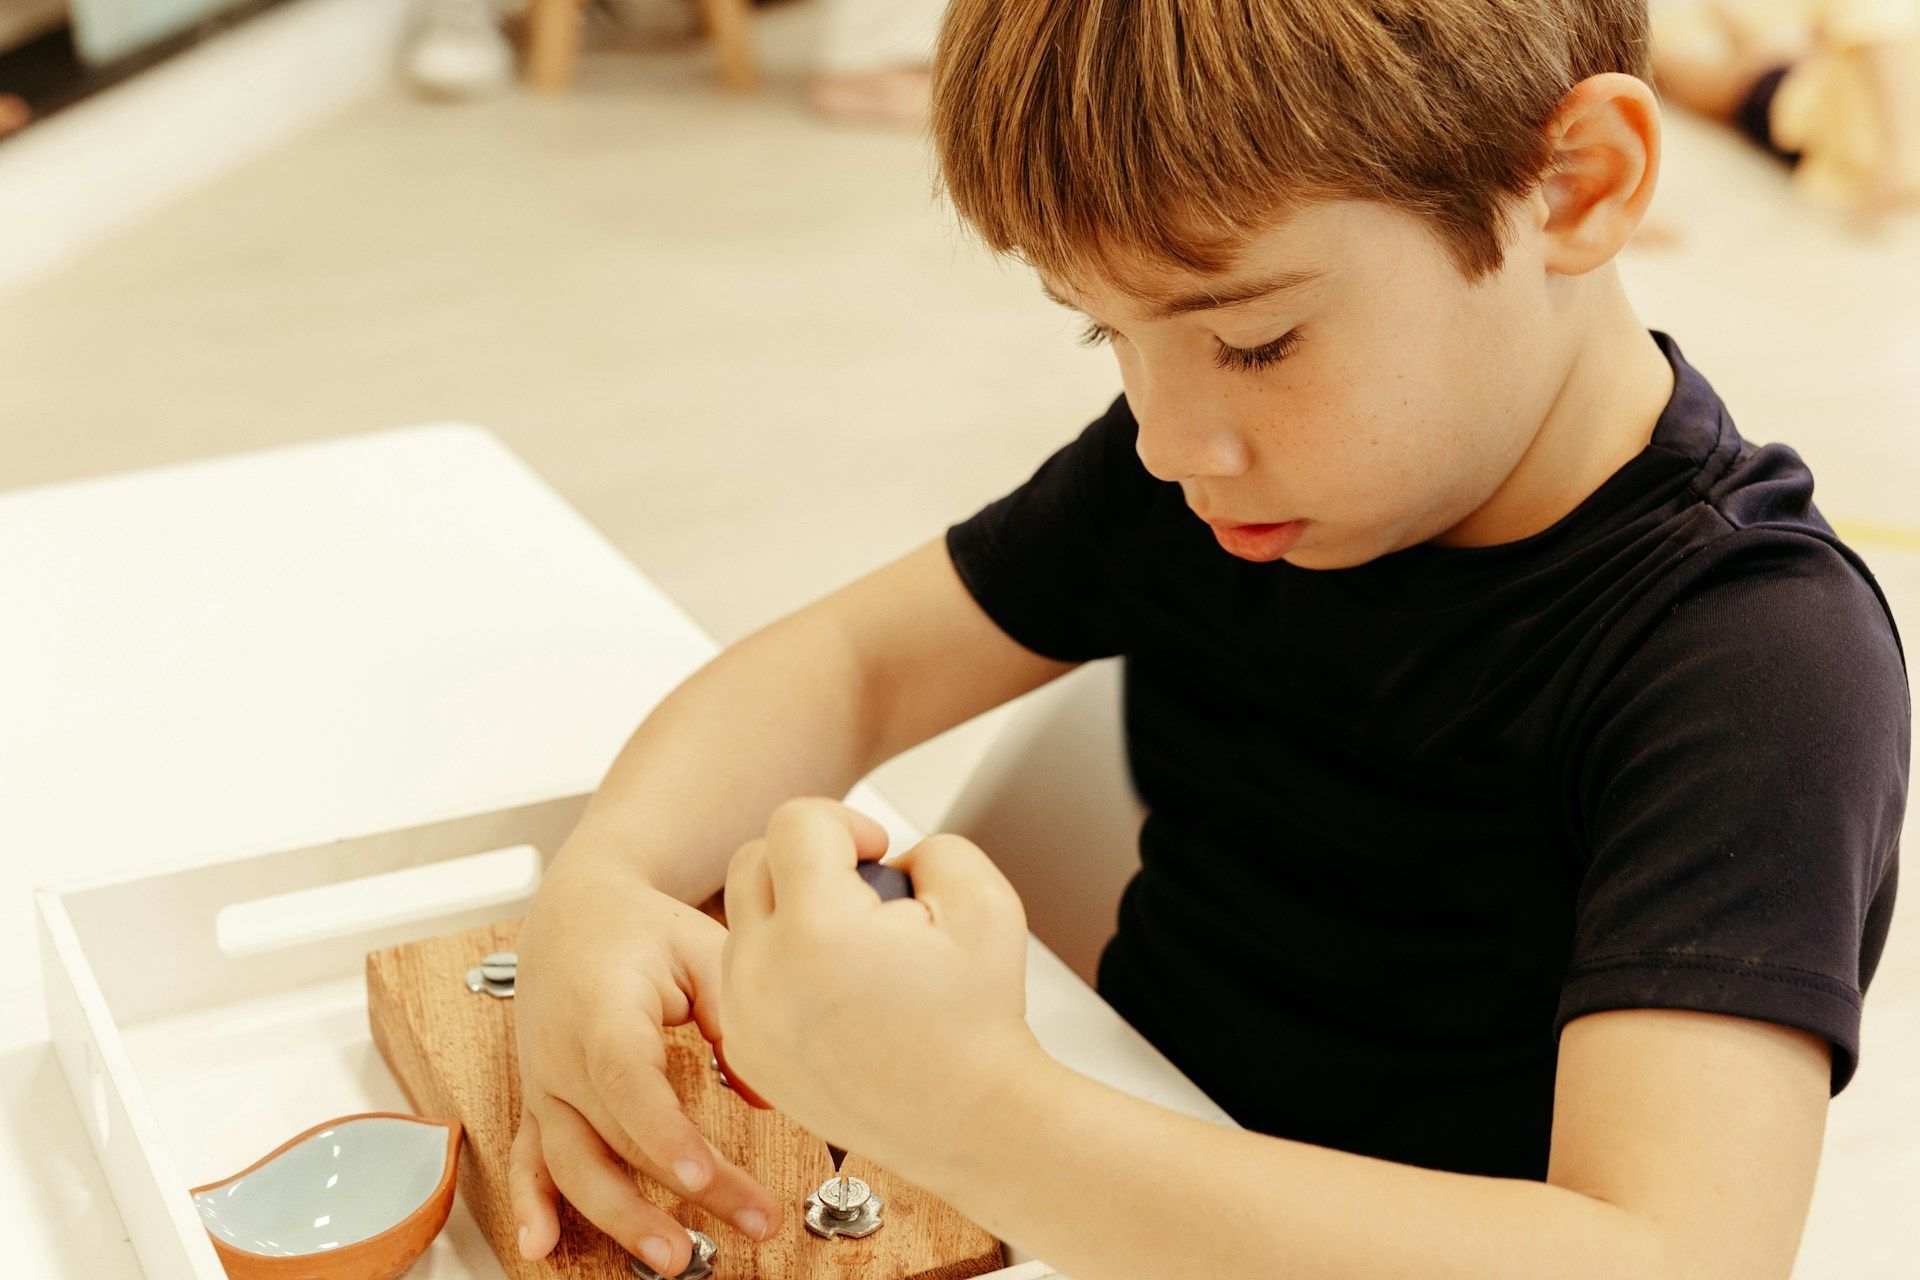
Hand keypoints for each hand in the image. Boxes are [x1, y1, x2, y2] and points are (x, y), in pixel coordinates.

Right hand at [507, 849, 782, 1274]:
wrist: (572, 911)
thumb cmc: (642, 929)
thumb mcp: (699, 947)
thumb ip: (731, 1013)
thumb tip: (768, 1095)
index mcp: (603, 1010)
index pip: (628, 1081)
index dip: (662, 1132)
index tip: (700, 1174)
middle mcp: (562, 1055)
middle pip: (616, 1138)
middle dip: (678, 1194)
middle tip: (749, 1224)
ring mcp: (545, 1085)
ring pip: (572, 1164)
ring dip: (619, 1218)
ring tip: (673, 1259)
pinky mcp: (541, 1103)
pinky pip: (530, 1160)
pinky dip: (531, 1204)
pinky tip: (540, 1246)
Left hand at [717, 798, 1046, 1182]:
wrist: (971, 1120)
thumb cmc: (980, 1020)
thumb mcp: (984, 898)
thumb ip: (930, 846)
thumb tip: (882, 857)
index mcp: (817, 929)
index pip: (795, 822)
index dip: (846, 821)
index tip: (877, 854)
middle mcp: (763, 973)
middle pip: (752, 861)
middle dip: (808, 859)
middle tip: (863, 892)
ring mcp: (746, 1015)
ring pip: (743, 916)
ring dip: (790, 909)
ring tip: (853, 943)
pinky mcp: (745, 1048)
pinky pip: (742, 972)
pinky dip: (779, 962)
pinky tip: (834, 984)